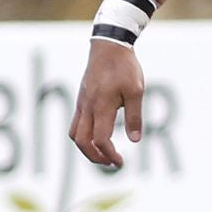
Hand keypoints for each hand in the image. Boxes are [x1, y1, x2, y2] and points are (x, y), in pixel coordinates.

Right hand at [68, 42, 146, 168]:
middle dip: (95, 157)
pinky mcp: (81, 100)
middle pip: (81, 142)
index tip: (121, 163)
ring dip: (87, 149)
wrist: (108, 47)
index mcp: (101, 106)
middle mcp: (87, 107)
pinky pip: (76, 124)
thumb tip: (134, 140)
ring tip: (105, 155)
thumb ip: (135, 116)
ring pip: (74, 134)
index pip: (100, 139)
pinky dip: (84, 137)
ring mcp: (81, 104)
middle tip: (112, 164)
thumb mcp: (137, 91)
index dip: (109, 154)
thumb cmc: (125, 68)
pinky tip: (98, 139)